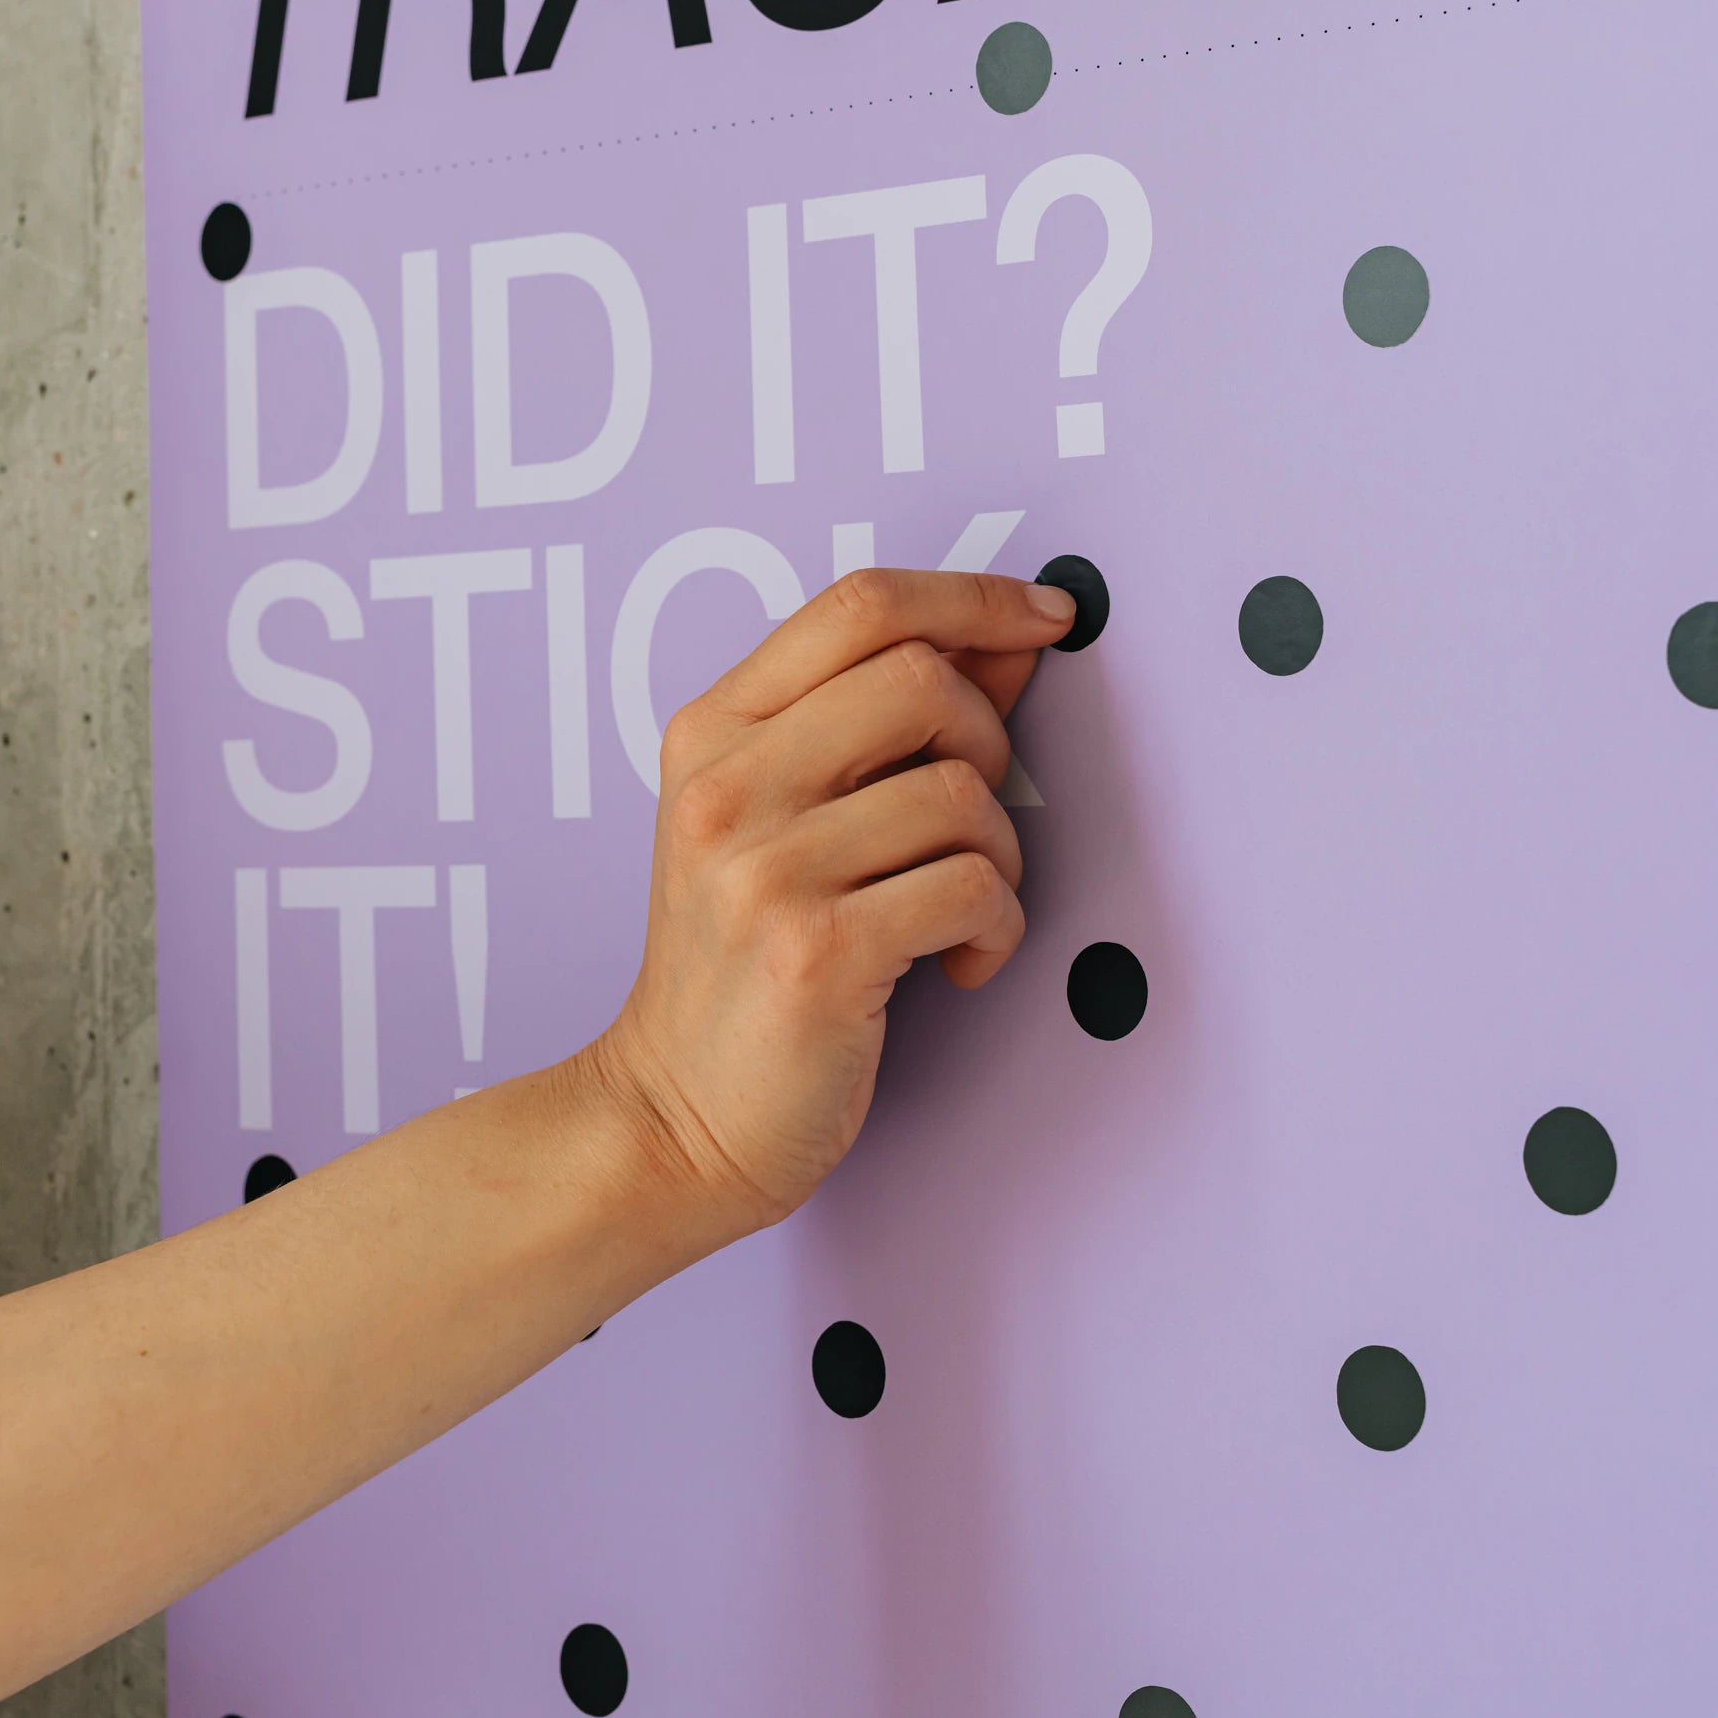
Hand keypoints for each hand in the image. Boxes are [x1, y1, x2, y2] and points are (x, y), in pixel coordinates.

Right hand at [591, 569, 1076, 1243]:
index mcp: (712, 732)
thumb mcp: (785, 818)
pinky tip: (957, 964)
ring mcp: (765, 871)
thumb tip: (1008, 639)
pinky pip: (974, 889)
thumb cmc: (743, 962)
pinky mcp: (818, 954)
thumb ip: (884, 723)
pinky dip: (997, 930)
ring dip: (997, 855)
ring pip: (961, 792)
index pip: (860, 604)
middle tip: (971, 818)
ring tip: (958, 911)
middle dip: (987, 738)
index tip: (1045, 618)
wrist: (671, 1120)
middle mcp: (726, 788)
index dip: (971, 597)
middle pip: (920, 677)